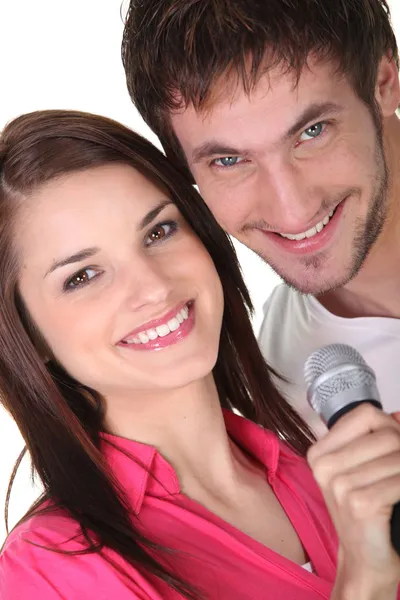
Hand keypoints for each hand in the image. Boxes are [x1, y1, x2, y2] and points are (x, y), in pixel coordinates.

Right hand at [307, 404, 399, 596]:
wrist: (365, 560)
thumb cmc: (366, 513)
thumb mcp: (361, 470)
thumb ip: (375, 439)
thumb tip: (398, 415)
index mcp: (320, 452)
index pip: (365, 414)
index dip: (389, 425)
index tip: (393, 446)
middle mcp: (324, 465)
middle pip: (386, 435)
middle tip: (398, 472)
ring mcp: (338, 484)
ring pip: (397, 456)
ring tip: (397, 485)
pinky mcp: (358, 503)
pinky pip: (399, 480)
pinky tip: (399, 499)